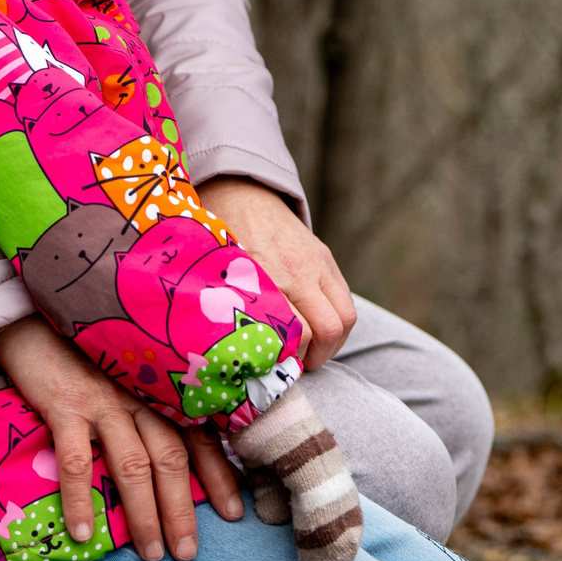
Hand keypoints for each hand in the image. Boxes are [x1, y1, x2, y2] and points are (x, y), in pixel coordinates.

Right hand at [0, 315, 243, 559]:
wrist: (32, 315)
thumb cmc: (81, 352)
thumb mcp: (124, 375)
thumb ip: (148, 408)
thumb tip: (171, 459)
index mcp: (156, 390)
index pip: (198, 434)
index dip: (219, 475)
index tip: (233, 513)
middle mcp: (139, 396)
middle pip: (172, 457)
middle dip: (183, 509)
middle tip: (188, 552)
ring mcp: (104, 401)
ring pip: (134, 464)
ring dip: (144, 514)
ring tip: (151, 554)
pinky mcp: (65, 406)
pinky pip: (78, 460)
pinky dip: (81, 500)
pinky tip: (83, 534)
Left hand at [196, 175, 358, 370]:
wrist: (240, 192)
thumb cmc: (221, 238)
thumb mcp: (216, 274)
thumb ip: (229, 308)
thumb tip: (228, 355)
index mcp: (264, 278)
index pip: (296, 333)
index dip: (290, 359)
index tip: (275, 368)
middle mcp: (296, 271)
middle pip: (329, 330)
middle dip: (317, 358)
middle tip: (299, 365)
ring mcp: (316, 262)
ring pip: (346, 317)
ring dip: (334, 342)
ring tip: (313, 350)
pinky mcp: (325, 256)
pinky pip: (346, 297)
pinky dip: (338, 319)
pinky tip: (318, 327)